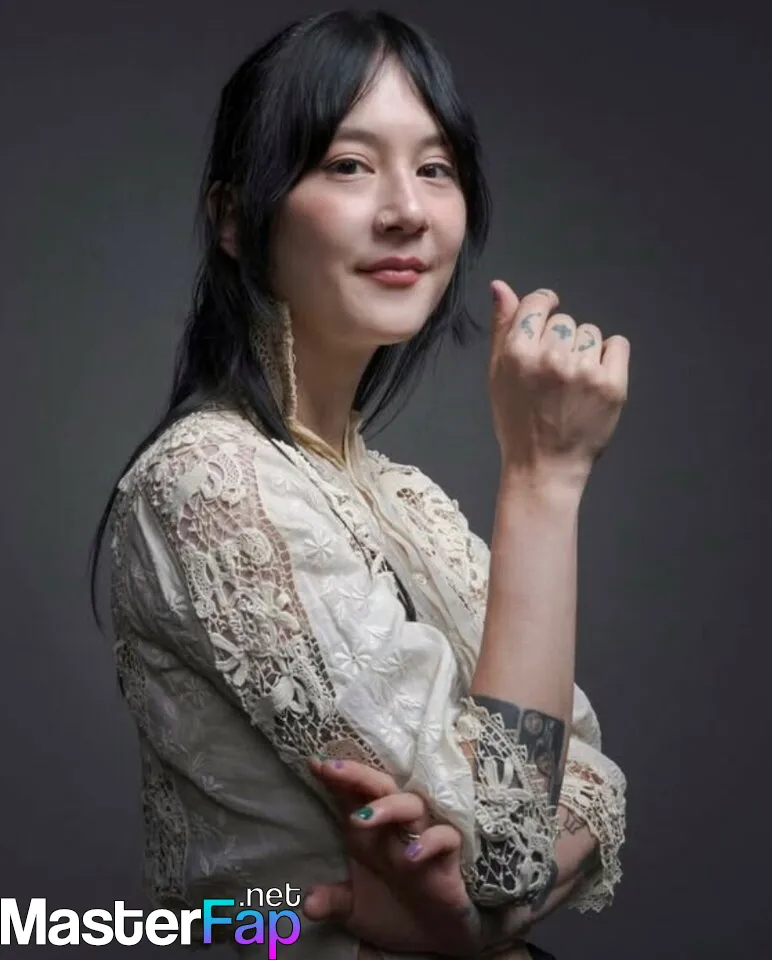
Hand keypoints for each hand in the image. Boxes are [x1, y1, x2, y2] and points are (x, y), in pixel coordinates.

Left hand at [304, 757, 482, 955]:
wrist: (434, 939)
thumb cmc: (392, 910)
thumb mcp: (355, 909)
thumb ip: (333, 901)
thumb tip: (307, 905)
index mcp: (368, 835)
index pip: (351, 797)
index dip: (335, 779)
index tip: (313, 763)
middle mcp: (393, 830)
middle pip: (380, 788)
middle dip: (357, 775)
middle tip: (332, 768)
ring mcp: (421, 840)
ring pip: (412, 805)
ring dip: (387, 807)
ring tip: (360, 819)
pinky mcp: (447, 860)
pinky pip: (446, 838)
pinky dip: (430, 841)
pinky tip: (411, 855)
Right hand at [488, 282, 629, 489]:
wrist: (544, 466)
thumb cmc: (517, 421)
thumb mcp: (498, 374)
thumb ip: (502, 327)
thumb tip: (501, 286)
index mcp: (517, 352)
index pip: (539, 303)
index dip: (544, 307)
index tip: (547, 321)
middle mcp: (550, 357)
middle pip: (565, 320)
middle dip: (561, 339)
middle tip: (554, 374)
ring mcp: (583, 371)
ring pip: (590, 332)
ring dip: (584, 351)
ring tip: (572, 382)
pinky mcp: (611, 385)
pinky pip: (617, 345)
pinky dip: (609, 358)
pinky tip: (593, 381)